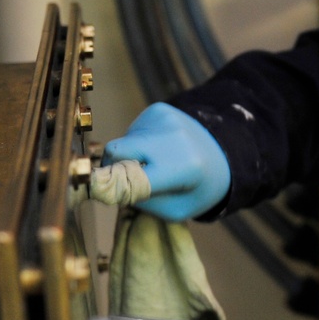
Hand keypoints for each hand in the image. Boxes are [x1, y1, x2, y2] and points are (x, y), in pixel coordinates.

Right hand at [102, 102, 231, 220]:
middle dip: (113, 168)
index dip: (109, 185)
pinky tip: (159, 148)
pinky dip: (139, 143)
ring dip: (130, 156)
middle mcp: (173, 137)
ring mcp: (165, 119)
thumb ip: (142, 202)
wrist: (222, 156)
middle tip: (125, 179)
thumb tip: (105, 185)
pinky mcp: (158, 110)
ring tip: (156, 162)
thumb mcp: (175, 210)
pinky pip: (132, 131)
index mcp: (182, 168)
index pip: (132, 177)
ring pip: (123, 142)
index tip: (96, 190)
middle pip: (116, 151)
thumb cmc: (196, 189)